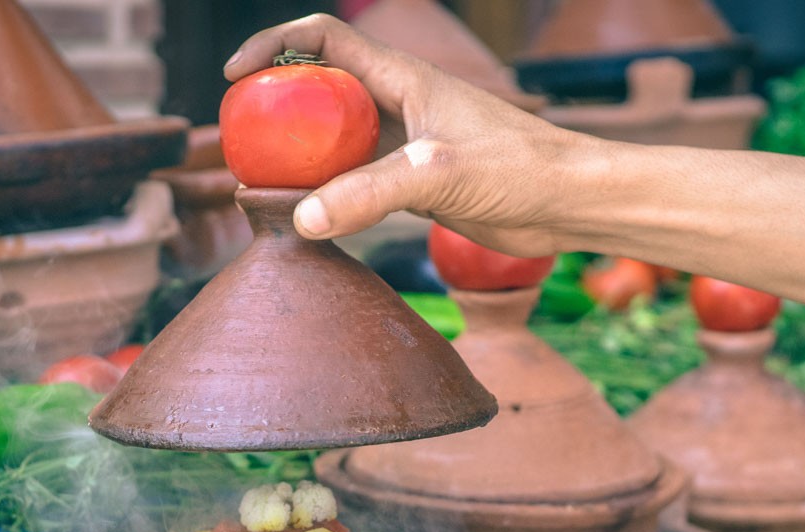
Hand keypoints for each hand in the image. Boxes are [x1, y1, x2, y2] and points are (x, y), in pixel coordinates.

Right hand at [224, 14, 586, 255]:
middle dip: (277, 107)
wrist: (568, 202)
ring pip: (336, 140)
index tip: (236, 77)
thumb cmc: (519, 170)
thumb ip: (369, 194)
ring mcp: (407, 145)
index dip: (273, 46)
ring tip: (264, 184)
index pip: (323, 40)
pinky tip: (311, 218)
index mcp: (403, 78)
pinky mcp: (416, 184)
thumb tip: (303, 218)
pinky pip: (357, 181)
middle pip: (320, 90)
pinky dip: (328, 194)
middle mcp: (400, 104)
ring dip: (301, 157)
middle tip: (242, 141)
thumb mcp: (438, 175)